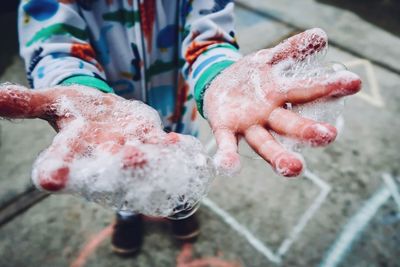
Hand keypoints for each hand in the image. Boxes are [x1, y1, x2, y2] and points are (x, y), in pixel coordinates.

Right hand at [0, 84, 206, 193]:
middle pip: (106, 169)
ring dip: (145, 160)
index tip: (50, 177)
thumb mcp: (51, 102)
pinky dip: (169, 147)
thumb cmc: (75, 110)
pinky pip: (160, 148)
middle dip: (114, 166)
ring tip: (149, 153)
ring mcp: (128, 153)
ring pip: (137, 161)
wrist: (105, 111)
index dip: (57, 171)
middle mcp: (100, 160)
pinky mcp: (149, 142)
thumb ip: (26, 103)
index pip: (60, 165)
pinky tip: (177, 143)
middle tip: (123, 159)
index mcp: (72, 153)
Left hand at [204, 28, 360, 176]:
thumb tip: (320, 36)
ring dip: (278, 155)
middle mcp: (268, 116)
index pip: (307, 91)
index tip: (353, 83)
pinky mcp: (225, 128)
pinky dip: (228, 156)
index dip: (329, 87)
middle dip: (308, 130)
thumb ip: (291, 49)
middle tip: (329, 135)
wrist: (217, 84)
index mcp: (281, 95)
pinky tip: (228, 166)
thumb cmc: (250, 78)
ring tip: (295, 168)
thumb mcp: (268, 59)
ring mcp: (247, 125)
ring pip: (264, 142)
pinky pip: (227, 144)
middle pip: (289, 124)